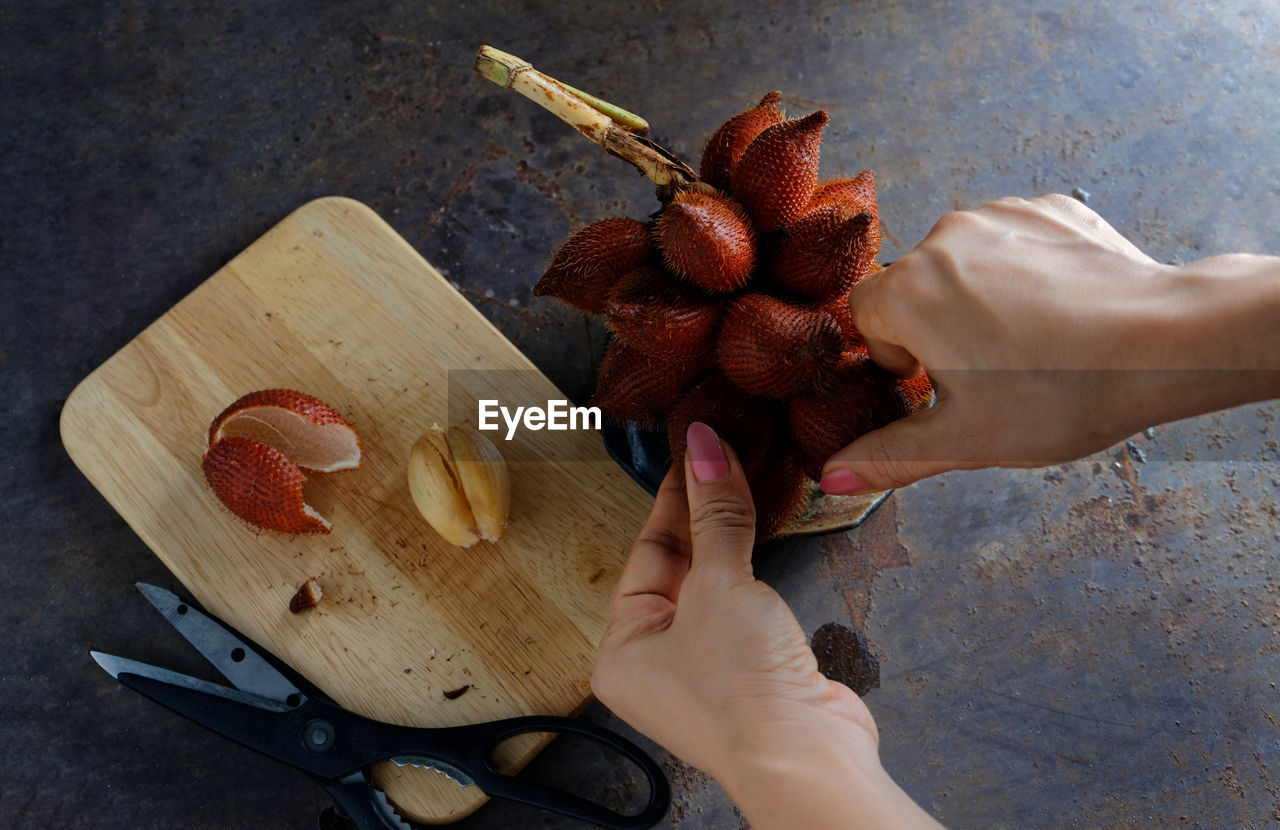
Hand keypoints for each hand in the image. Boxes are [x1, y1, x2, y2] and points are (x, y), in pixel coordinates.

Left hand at [592, 422, 940, 829]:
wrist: (808, 760)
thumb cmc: (742, 693)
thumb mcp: (720, 585)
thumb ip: (716, 515)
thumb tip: (706, 450)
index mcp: (623, 648)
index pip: (646, 552)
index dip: (675, 497)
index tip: (695, 450)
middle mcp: (658, 662)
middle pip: (679, 566)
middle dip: (704, 512)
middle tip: (722, 455)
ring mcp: (707, 669)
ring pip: (715, 583)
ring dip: (733, 536)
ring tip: (745, 477)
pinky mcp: (753, 671)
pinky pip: (747, 603)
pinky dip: (757, 567)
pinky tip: (768, 528)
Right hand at [820, 194, 1279, 492]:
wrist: (1167, 342)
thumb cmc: (1062, 393)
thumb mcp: (964, 440)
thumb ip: (888, 456)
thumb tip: (830, 477)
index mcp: (909, 291)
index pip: (865, 316)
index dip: (896, 356)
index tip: (938, 381)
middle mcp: (943, 238)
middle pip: (913, 287)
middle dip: (938, 327)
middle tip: (990, 373)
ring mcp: (999, 216)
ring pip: (962, 262)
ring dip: (978, 299)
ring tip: (1030, 345)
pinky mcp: (1047, 208)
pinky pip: (1011, 241)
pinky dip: (1022, 273)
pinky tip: (1058, 313)